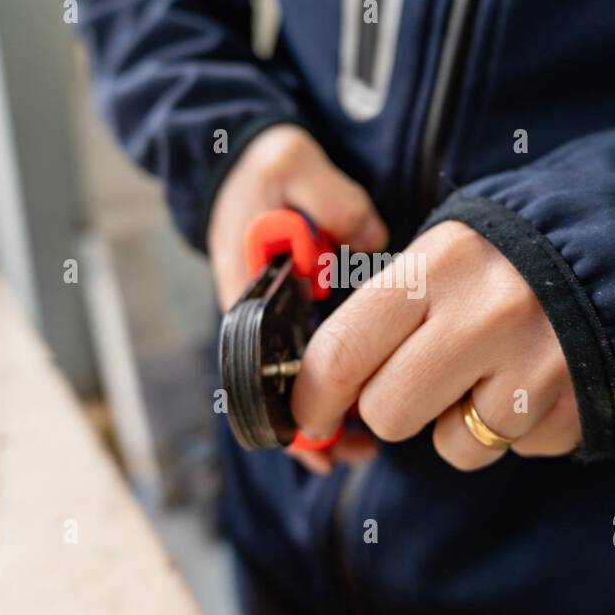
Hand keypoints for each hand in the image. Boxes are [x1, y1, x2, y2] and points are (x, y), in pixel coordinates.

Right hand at [207, 123, 387, 471]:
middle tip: (354, 452)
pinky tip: (365, 415)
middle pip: (278, 388)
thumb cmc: (264, 167)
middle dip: (313, 427)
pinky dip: (341, 389)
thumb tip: (370, 239)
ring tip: (363, 445)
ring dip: (329, 416)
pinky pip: (319, 364)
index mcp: (246, 289)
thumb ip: (332, 197)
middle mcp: (257, 315)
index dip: (287, 408)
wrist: (243, 164)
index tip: (316, 437)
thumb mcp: (291, 162)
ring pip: (300, 384)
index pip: (258, 365)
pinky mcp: (298, 315)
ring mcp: (277, 320)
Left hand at [292, 220, 579, 471]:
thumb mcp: (442, 253)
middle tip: (417, 378)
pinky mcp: (576, 408)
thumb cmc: (507, 257)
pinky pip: (513, 448)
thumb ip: (383, 311)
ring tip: (491, 369)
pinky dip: (515, 425)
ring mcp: (537, 366)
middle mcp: (485, 316)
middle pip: (388, 413)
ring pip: (452, 445)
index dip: (311, 398)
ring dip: (459, 422)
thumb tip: (319, 388)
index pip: (340, 354)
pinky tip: (535, 377)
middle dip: (391, 405)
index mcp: (436, 266)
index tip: (309, 414)